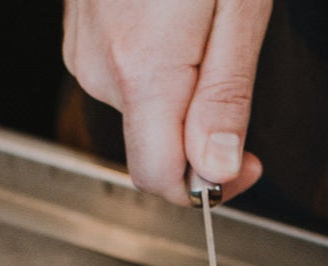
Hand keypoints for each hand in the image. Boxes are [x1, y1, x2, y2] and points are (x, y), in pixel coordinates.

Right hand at [62, 0, 269, 202]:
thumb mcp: (238, 10)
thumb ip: (225, 98)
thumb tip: (218, 169)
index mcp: (142, 70)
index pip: (160, 178)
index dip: (209, 186)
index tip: (245, 165)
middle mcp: (101, 67)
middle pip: (156, 147)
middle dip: (201, 133)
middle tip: (236, 79)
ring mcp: (84, 48)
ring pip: (144, 111)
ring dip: (181, 93)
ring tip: (204, 31)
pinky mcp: (82, 32)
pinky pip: (126, 77)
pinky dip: (159, 65)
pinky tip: (177, 20)